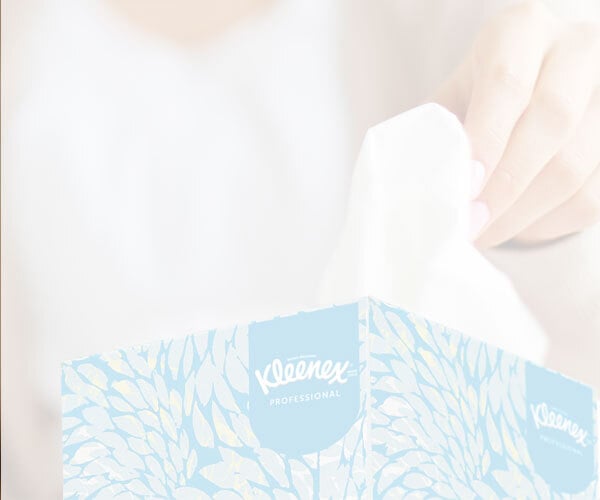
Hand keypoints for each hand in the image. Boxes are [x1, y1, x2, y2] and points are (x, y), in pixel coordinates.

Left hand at [435, 1, 599, 246]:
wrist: (537, 87)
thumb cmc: (485, 95)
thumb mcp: (457, 95)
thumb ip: (438, 130)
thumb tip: (418, 184)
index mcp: (522, 31)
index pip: (507, 83)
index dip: (485, 139)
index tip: (465, 186)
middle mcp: (576, 52)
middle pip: (551, 122)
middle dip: (504, 186)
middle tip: (470, 223)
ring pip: (574, 167)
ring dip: (522, 214)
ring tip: (484, 232)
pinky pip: (590, 196)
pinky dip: (546, 222)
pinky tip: (515, 225)